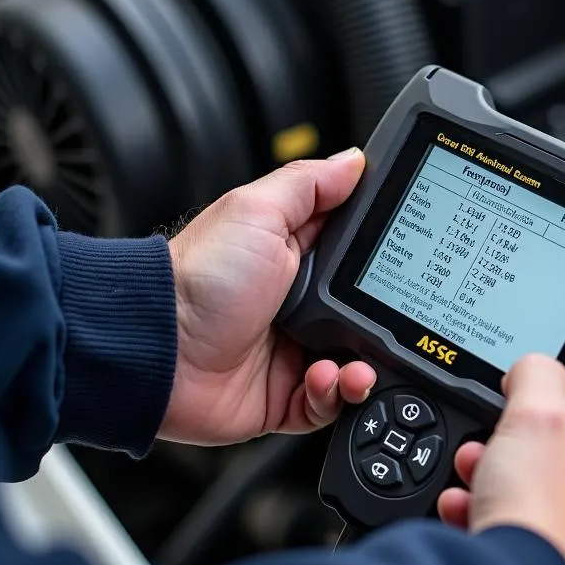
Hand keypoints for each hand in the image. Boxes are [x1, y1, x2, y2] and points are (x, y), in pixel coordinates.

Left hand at [162, 151, 376, 444]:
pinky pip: (330, 404)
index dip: (387, 260)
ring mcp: (294, 352)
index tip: (411, 265)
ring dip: (366, 368)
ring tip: (355, 366)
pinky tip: (325, 379)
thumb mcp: (256, 212)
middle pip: (369, 315)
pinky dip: (337, 396)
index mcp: (297, 257)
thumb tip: (354, 161)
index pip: (361, 256)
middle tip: (391, 324)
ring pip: (357, 364)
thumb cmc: (196, 278)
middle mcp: (301, 306)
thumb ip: (309, 186)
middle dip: (387, 324)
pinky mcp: (285, 397)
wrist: (153, 350)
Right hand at [438, 355, 564, 564]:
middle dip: (533, 449)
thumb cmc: (538, 528)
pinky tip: (466, 517)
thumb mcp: (536, 419)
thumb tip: (538, 368)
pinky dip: (499, 531)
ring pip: (554, 515)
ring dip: (509, 488)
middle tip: (505, 439)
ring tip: (474, 476)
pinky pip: (531, 555)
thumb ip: (541, 378)